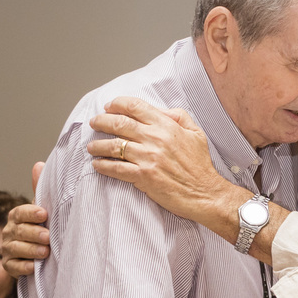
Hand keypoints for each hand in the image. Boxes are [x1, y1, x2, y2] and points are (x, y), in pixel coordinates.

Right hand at [3, 202, 48, 277]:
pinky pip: (14, 266)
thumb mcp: (44, 214)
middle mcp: (9, 231)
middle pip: (19, 231)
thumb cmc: (43, 229)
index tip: (44, 214)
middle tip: (48, 236)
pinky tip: (34, 267)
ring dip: (31, 250)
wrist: (39, 254)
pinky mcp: (9, 265)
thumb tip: (38, 172)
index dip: (31, 213)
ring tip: (45, 252)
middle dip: (34, 233)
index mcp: (16, 217)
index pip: (20, 213)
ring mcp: (7, 249)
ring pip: (16, 248)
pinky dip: (24, 267)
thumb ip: (42, 196)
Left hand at [87, 97, 230, 221]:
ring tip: (91, 147)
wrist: (206, 194)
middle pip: (120, 123)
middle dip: (102, 121)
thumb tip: (161, 110)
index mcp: (167, 125)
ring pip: (114, 146)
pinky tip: (97, 165)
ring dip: (98, 145)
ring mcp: (148, 158)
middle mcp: (155, 139)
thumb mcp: (196, 133)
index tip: (109, 106)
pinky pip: (116, 168)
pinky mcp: (143, 177)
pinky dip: (103, 165)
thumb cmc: (201, 166)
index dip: (118, 104)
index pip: (135, 106)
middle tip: (94, 123)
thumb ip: (179, 117)